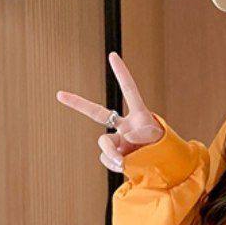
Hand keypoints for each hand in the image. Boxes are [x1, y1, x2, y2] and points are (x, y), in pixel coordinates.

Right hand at [55, 51, 165, 171]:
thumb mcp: (157, 138)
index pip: (129, 90)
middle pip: (97, 113)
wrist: (165, 168)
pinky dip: (115, 165)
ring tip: (124, 161)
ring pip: (105, 143)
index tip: (113, 55)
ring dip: (112, 152)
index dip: (122, 73)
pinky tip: (125, 167)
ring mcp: (119, 141)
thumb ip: (141, 135)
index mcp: (139, 115)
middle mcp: (125, 126)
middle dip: (78, 103)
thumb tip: (123, 141)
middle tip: (59, 94)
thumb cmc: (165, 148)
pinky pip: (109, 159)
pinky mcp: (116, 156)